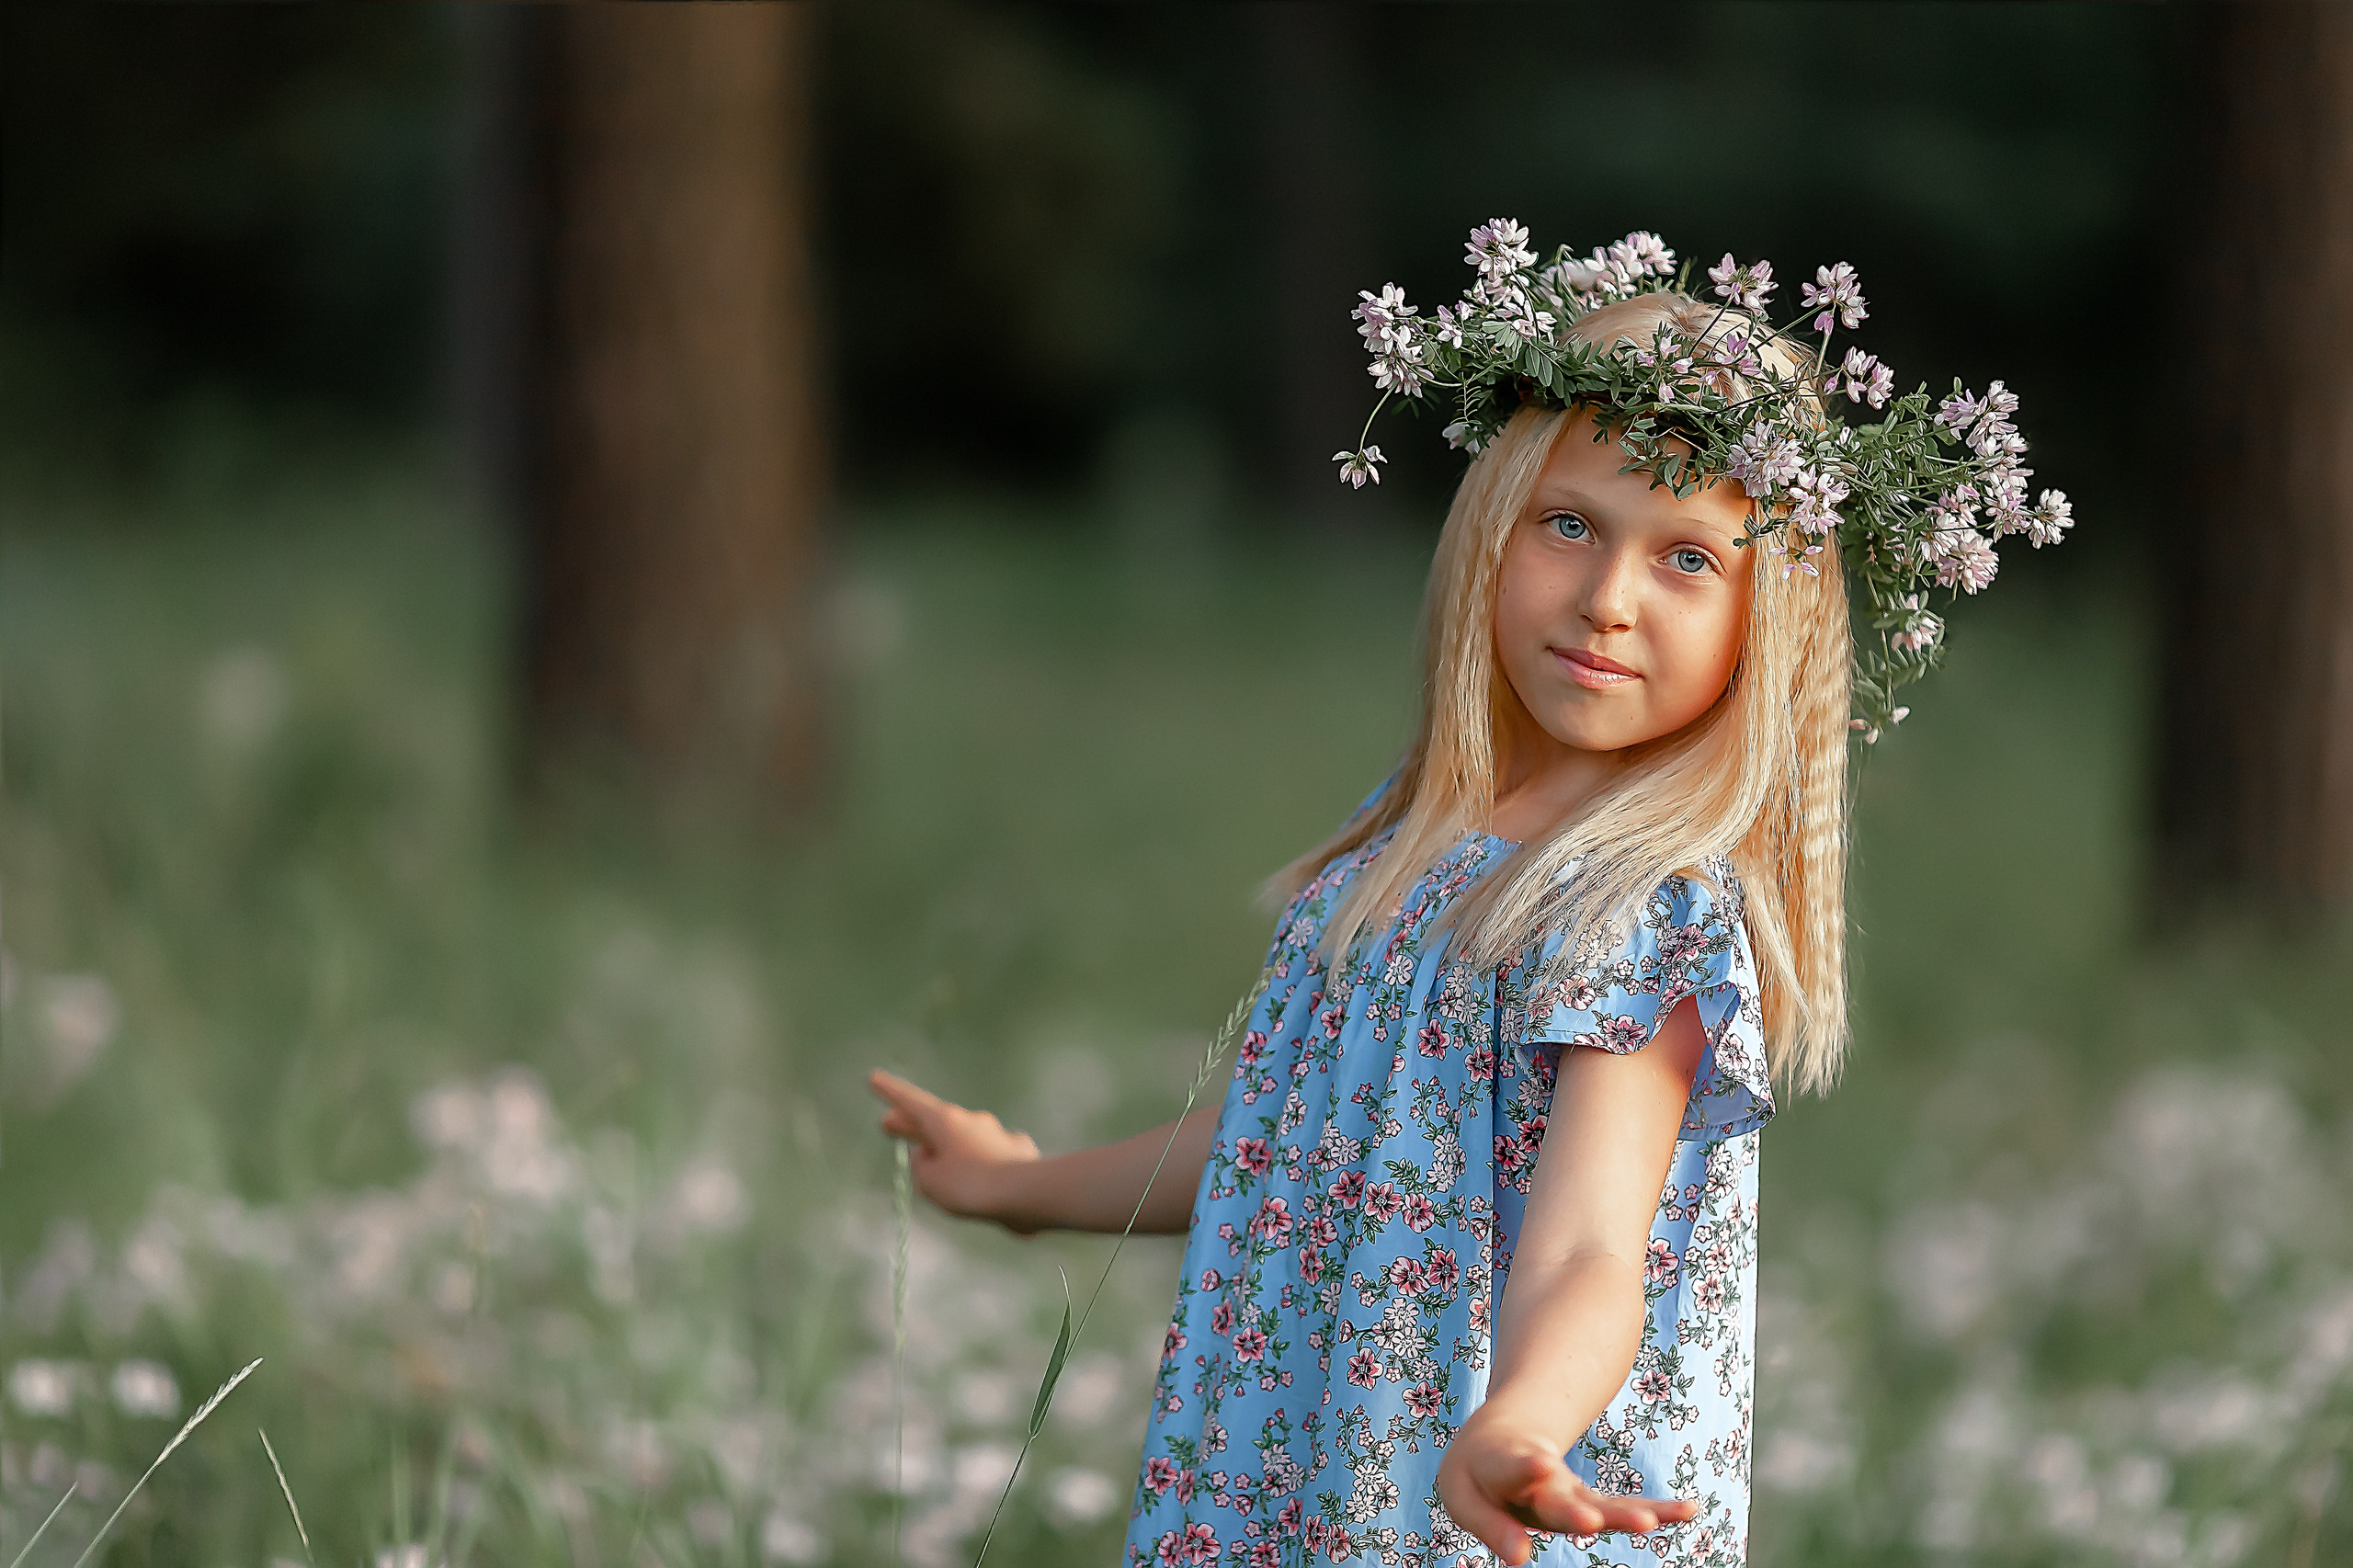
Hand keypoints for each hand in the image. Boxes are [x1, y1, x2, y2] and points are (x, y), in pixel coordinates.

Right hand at [867, 1069, 1045, 1233]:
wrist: (1025, 1192)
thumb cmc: (970, 1186)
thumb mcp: (930, 1181)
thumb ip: (921, 1167)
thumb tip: (927, 1155)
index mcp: (945, 1121)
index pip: (911, 1102)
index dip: (890, 1092)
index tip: (873, 1077)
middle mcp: (971, 1120)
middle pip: (934, 1121)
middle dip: (910, 1124)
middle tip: (888, 1124)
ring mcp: (997, 1133)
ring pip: (962, 1137)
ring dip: (945, 1145)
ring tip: (932, 1159)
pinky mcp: (1017, 1150)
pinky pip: (989, 1154)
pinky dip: (978, 1161)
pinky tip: (980, 1174)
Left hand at [1437, 1402, 1696, 1564]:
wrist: (1501, 1438)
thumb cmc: (1479, 1475)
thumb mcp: (1465, 1497)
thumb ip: (1491, 1526)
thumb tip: (1520, 1559)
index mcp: (1503, 1468)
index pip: (1512, 1468)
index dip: (1527, 1466)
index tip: (1543, 1464)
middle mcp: (1544, 1479)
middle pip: (1560, 1496)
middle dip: (1575, 1510)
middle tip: (1590, 1521)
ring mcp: (1571, 1491)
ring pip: (1599, 1504)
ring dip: (1623, 1513)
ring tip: (1650, 1522)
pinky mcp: (1591, 1504)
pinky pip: (1625, 1507)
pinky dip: (1657, 1509)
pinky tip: (1690, 1510)